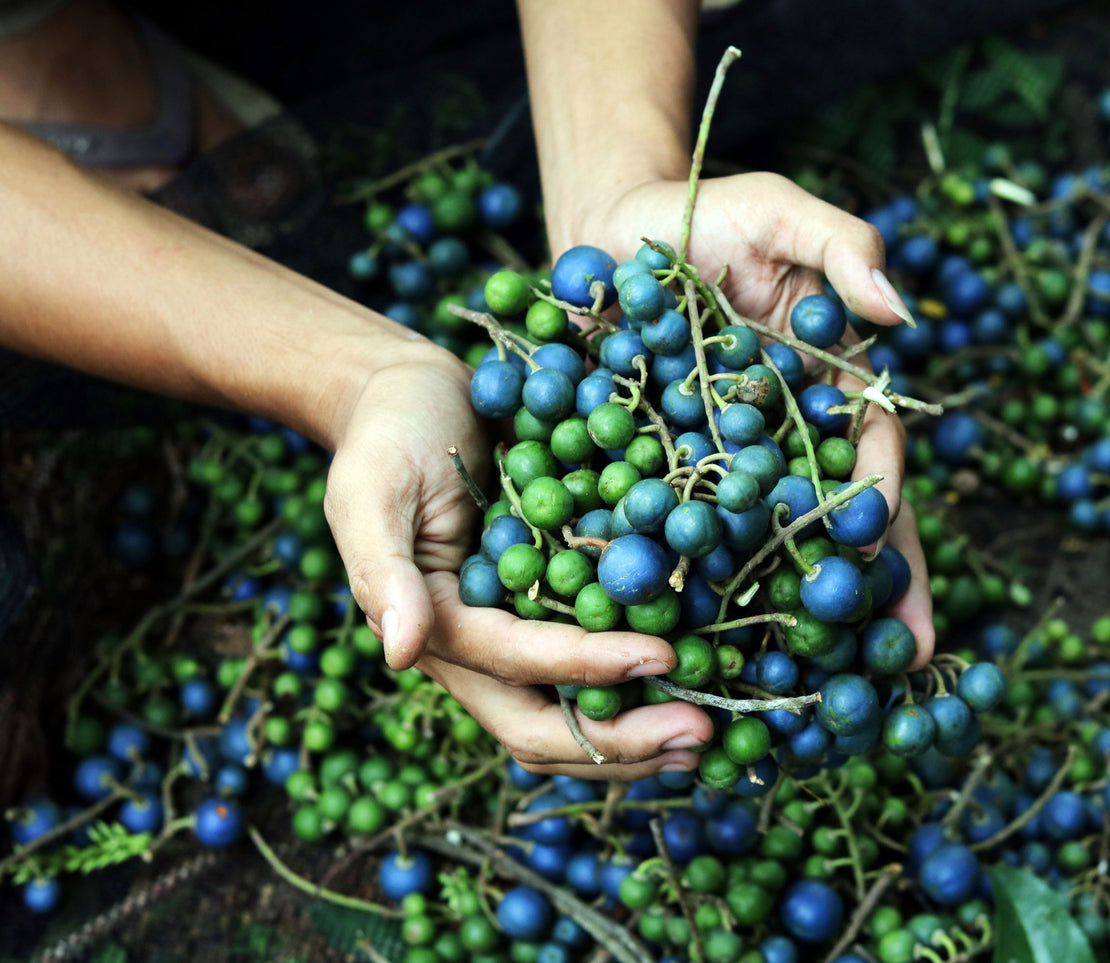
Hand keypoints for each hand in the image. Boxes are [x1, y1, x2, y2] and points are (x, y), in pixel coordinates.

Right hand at [323, 348, 712, 777]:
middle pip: (542, 727)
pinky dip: (636, 694)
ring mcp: (512, 638)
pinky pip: (590, 674)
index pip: (516, 665)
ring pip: (568, 719)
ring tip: (704, 737)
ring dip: (633, 740)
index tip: (662, 657)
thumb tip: (401, 654)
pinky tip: (694, 685)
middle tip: (699, 734)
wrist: (410, 398)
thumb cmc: (389, 436)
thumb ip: (382, 572)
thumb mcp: (370, 492)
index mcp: (434, 627)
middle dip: (620, 742)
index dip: (588, 667)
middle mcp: (475, 650)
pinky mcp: (545, 615)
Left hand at [561, 172, 935, 666]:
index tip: (883, 546)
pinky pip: (677, 542)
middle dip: (862, 592)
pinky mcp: (656, 481)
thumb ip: (841, 246)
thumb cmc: (704, 216)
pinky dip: (686, 591)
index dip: (883, 505)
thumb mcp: (778, 209)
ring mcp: (720, 471)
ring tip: (801, 683)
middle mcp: (782, 446)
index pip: (868, 458)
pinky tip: (689, 645)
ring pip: (758, 551)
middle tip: (892, 663)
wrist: (606, 235)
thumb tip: (899, 311)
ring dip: (782, 615)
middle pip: (828, 526)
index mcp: (825, 393)